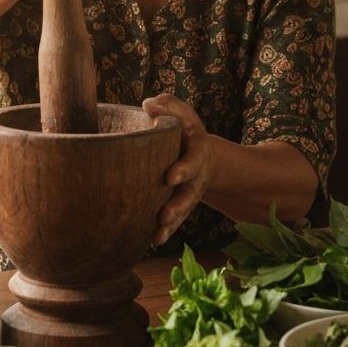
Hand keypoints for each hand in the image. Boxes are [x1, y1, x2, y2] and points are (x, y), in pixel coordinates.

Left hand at [142, 93, 214, 245]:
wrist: (198, 151)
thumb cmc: (183, 128)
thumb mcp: (180, 112)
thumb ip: (168, 105)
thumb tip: (149, 106)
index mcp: (197, 150)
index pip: (193, 159)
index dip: (184, 168)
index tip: (170, 177)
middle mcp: (195, 175)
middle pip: (190, 192)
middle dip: (179, 205)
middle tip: (165, 215)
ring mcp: (188, 192)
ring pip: (182, 211)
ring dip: (172, 223)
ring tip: (158, 232)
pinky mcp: (179, 204)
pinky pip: (175, 221)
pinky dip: (166, 231)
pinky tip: (153, 241)